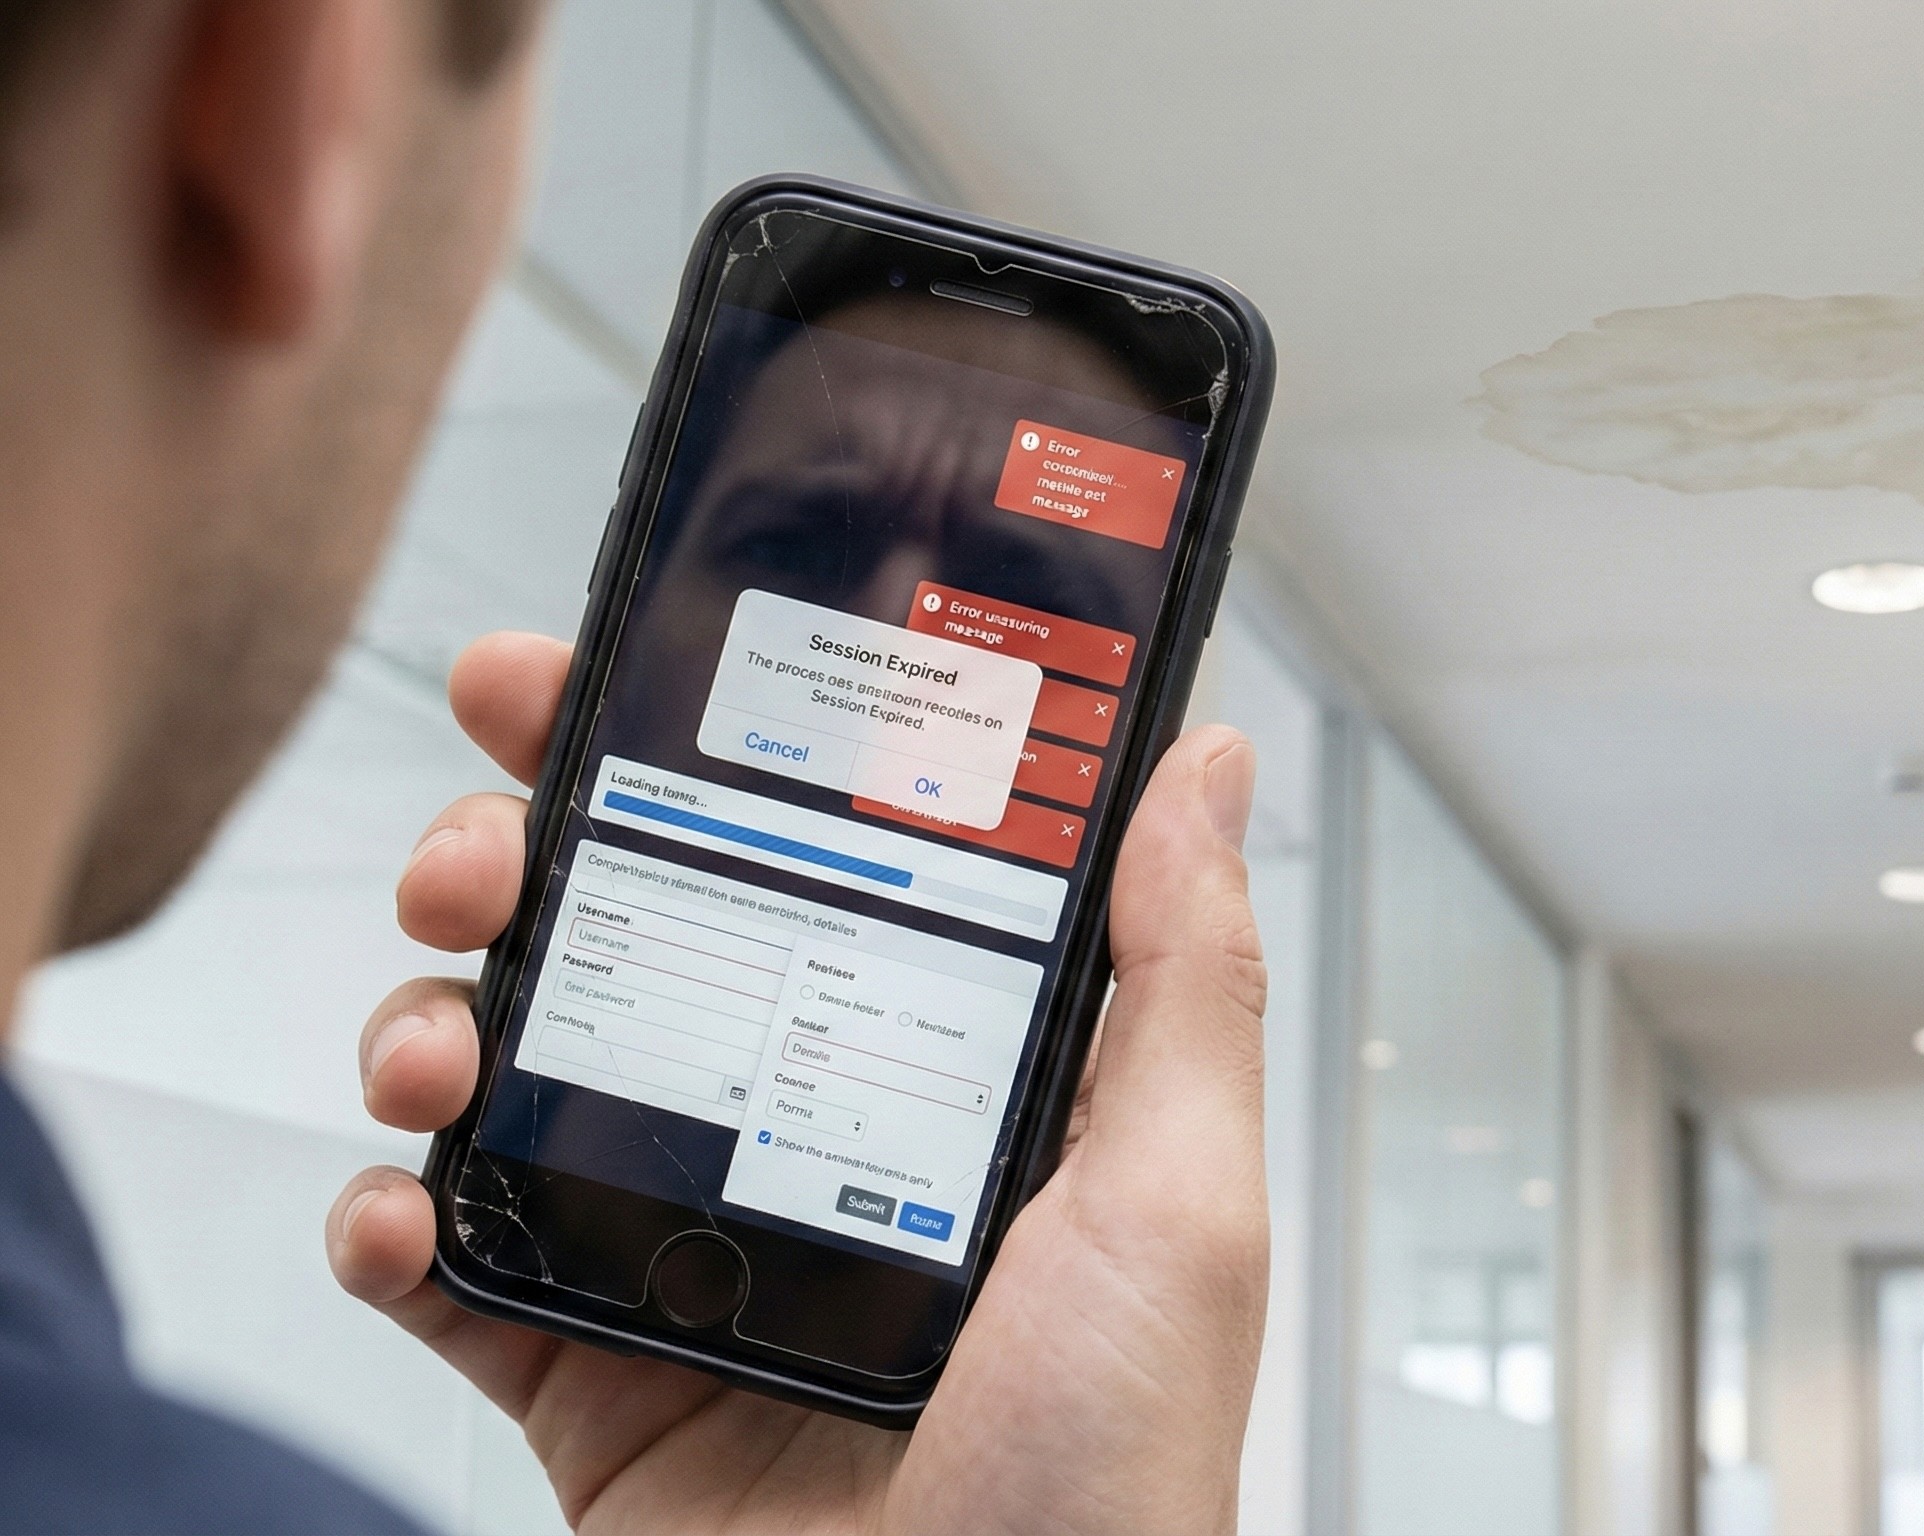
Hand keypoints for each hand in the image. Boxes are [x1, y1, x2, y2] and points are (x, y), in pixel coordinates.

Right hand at [327, 632, 1268, 1533]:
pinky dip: (388, 1226)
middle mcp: (808, 1148)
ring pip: (514, 1081)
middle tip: (481, 852)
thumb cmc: (1113, 1480)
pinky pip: (448, 1275)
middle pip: (632, 943)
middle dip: (524, 862)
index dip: (705, 757)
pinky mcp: (592, 1385)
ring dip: (431, 1022)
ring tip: (433, 1046)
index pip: (817, 865)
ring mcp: (689, 1263)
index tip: (607, 668)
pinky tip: (396, 1209)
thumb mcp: (1179, 1205)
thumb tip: (1206, 764)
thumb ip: (1182, 980)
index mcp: (946, 1085)